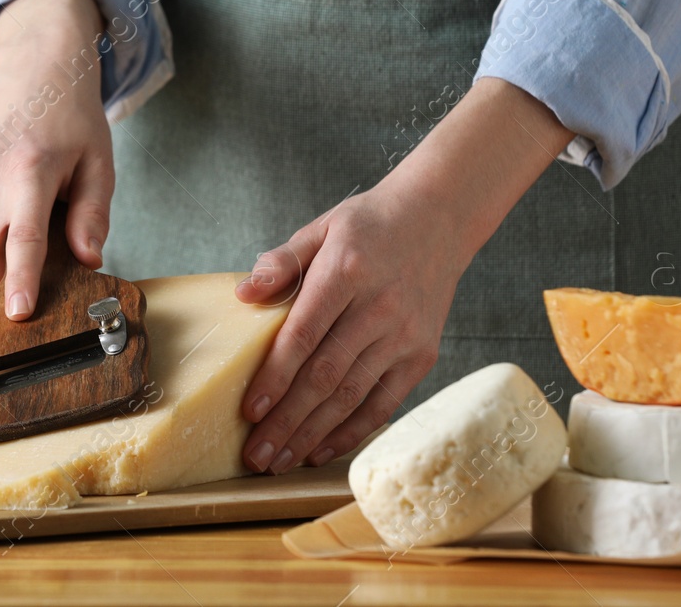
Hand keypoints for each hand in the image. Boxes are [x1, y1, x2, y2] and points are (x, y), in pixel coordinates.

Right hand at [0, 0, 111, 319]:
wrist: (31, 70)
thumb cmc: (68, 117)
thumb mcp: (98, 163)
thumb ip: (93, 214)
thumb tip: (87, 259)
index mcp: (30, 170)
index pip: (24, 240)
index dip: (23, 282)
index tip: (18, 313)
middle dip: (12, 273)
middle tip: (43, 246)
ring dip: (2, 238)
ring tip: (24, 195)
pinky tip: (1, 188)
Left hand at [234, 78, 574, 472]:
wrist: (438, 219)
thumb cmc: (369, 225)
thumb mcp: (322, 228)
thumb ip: (282, 261)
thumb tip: (243, 295)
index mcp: (347, 272)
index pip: (305, 334)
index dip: (276, 376)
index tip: (250, 410)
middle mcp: (379, 309)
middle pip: (326, 376)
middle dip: (287, 421)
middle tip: (256, 456)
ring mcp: (404, 336)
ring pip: (352, 397)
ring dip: (312, 434)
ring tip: (279, 461)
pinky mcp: (422, 355)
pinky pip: (383, 403)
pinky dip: (351, 431)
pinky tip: (320, 450)